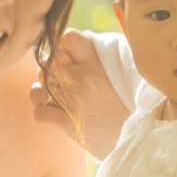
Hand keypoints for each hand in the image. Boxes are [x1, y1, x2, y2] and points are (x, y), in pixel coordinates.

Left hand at [33, 29, 129, 156]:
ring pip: (37, 89)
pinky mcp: (68, 123)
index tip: (65, 61)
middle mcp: (84, 78)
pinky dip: (44, 115)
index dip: (61, 49)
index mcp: (98, 64)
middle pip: (46, 64)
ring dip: (42, 96)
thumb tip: (66, 53)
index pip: (69, 38)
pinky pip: (39, 113)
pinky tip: (57, 116)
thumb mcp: (117, 76)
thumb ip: (94, 61)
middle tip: (60, 86)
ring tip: (54, 101)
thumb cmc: (128, 108)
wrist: (139, 138)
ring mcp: (74, 100)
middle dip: (49, 75)